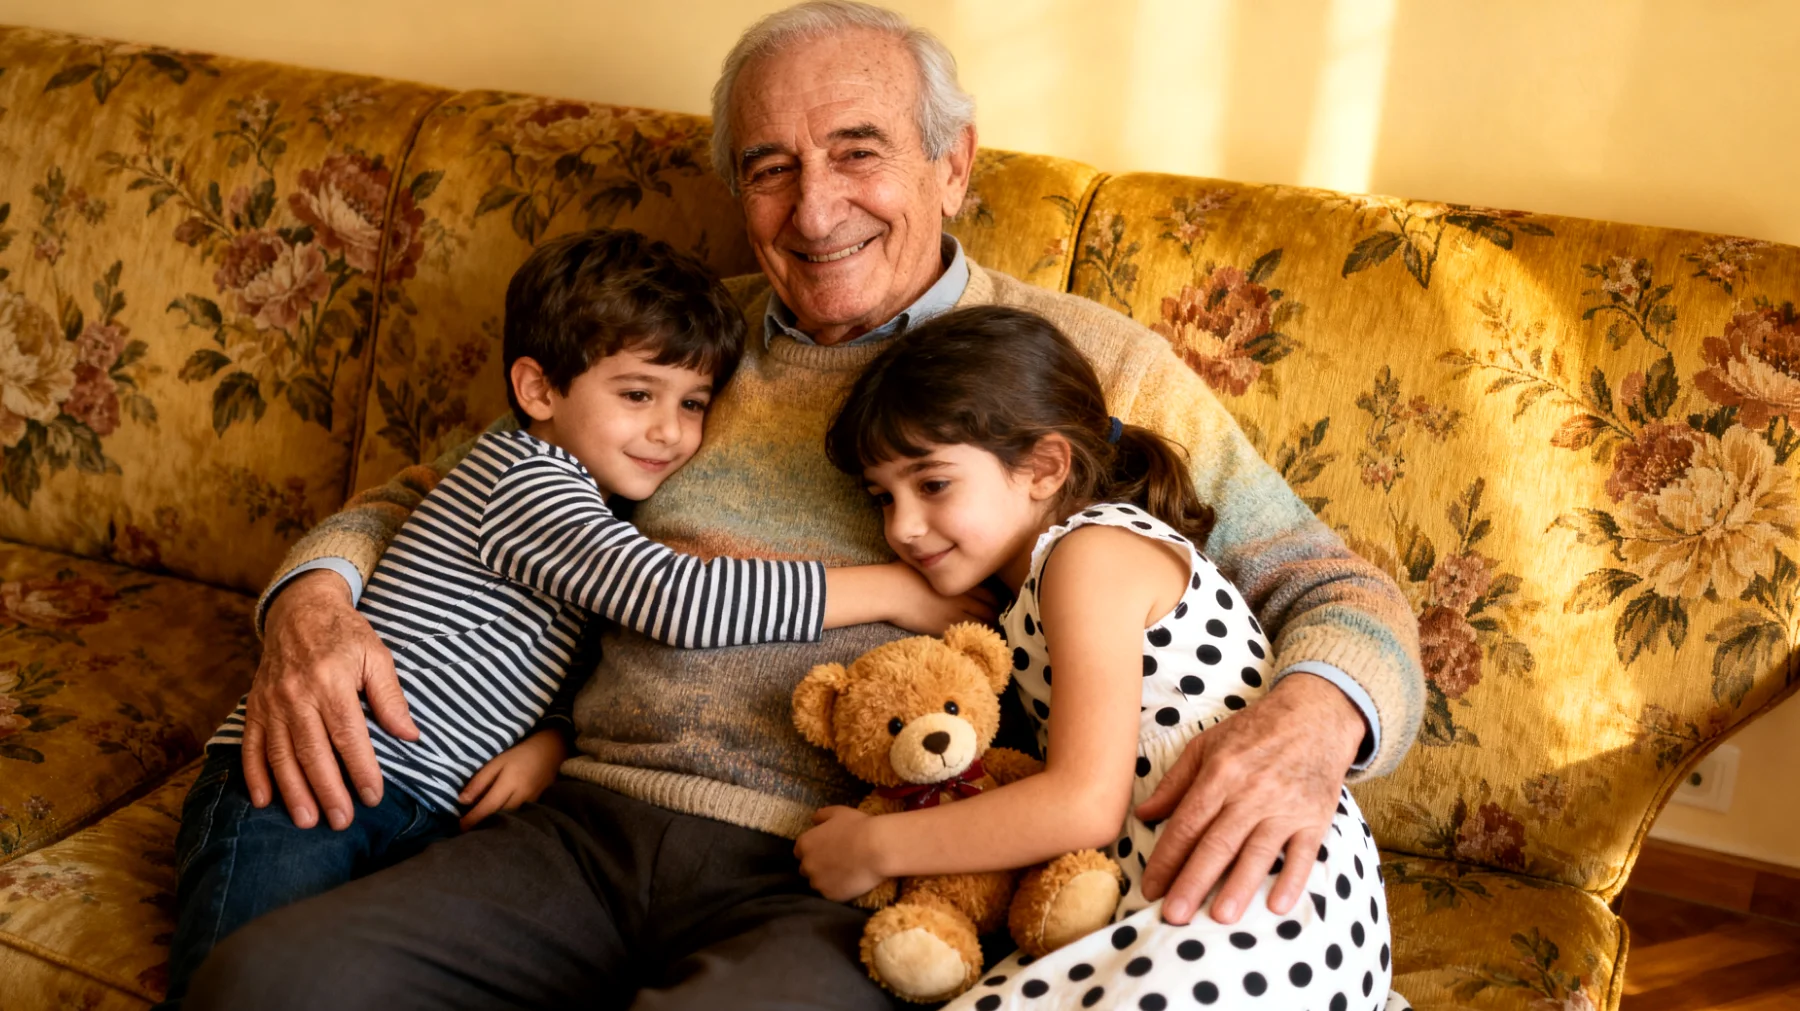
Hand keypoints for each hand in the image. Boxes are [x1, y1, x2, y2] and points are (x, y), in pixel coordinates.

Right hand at [242, 569, 416, 830]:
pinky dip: (254, 774)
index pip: (348, 734)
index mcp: (332, 681)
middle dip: (327, 790)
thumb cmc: (345, 635)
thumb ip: (391, 697)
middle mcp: (298, 694)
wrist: (299, 610)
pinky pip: (251, 745)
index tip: (373, 796)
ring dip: (292, 791)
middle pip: (313, 751)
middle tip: (342, 821)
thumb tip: (410, 735)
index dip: (361, 768)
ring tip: (307, 821)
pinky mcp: (255, 707)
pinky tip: (264, 800)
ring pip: (281, 754)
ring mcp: (272, 702)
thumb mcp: (377, 656)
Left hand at [458, 729, 567, 830]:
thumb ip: (479, 781)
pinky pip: (518, 817)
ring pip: (509, 819)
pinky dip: (506, 820)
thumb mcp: (496, 762)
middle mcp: (522, 796)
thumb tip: (462, 801)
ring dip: (494, 824)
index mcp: (509, 782)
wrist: (550, 752)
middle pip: (499, 816)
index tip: (460, 826)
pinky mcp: (537, 806)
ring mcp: (531, 803)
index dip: (473, 819)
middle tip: (466, 830)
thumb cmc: (519, 755)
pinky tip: (497, 820)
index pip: (488, 807)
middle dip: (482, 825)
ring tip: (479, 828)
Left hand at [794, 805, 889, 901]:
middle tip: (836, 861)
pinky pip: (830, 893)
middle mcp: (806, 865)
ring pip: (817, 883)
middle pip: (806, 869)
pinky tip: (851, 880)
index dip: (813, 850)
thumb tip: (814, 819)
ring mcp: (818, 882)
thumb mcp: (839, 812)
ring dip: (826, 879)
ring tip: (845, 872)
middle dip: (817, 866)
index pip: (799, 851)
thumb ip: (822, 815)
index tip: (825, 850)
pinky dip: (837, 889)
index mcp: (805, 844)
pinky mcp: (830, 895)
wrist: (877, 849)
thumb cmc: (858, 826)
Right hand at [883, 563, 996, 633]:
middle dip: (996, 618)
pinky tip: (972, 641)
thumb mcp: (930, 568)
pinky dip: (972, 638)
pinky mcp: (942, 628)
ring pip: (982, 625)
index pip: (991, 595)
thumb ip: (946, 573)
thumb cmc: (903, 573)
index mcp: (960, 583)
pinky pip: (965, 636)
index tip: (996, 609)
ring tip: (988, 635)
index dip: (996, 603)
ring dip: (988, 630)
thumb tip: (949, 571)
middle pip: (991, 611)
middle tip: (996, 624)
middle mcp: (961, 598)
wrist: (888, 590)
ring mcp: (953, 614)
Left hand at [1134, 673, 1362, 924]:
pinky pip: (1303, 854)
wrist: (1315, 715)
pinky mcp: (1315, 818)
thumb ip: (1175, 782)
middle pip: (1217, 844)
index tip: (1151, 888)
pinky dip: (1291, 880)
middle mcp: (1251, 792)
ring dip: (1238, 887)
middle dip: (1193, 882)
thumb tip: (1143, 815)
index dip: (1166, 859)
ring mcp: (1285, 807)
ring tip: (1219, 917)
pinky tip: (1276, 905)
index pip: (1186, 824)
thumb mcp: (1207, 745)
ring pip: (1257, 853)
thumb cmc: (1254, 731)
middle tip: (1174, 916)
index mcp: (1219, 773)